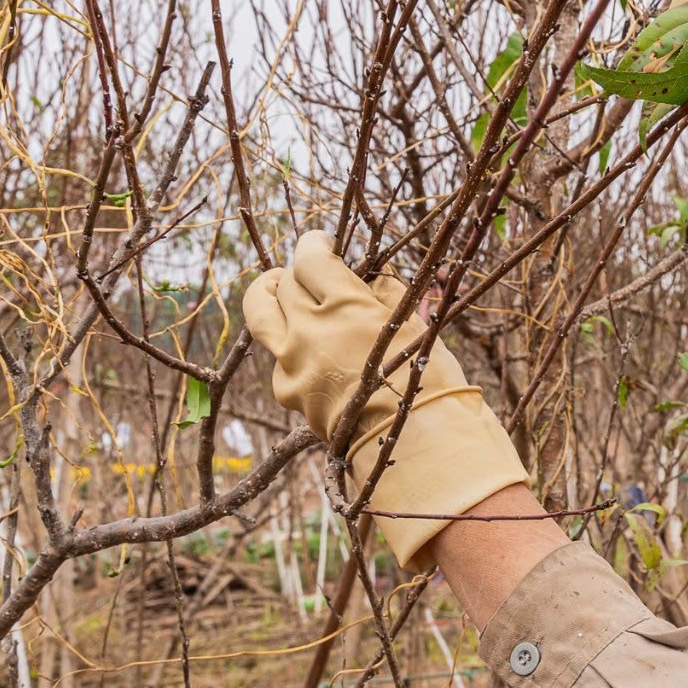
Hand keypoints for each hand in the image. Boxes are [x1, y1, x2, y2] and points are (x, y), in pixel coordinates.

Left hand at [242, 231, 530, 571]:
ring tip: (279, 291)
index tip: (324, 244)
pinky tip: (308, 352)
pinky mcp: (289, 392)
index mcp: (344, 305)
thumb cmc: (428, 380)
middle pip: (283, 282)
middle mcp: (308, 329)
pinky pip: (279, 359)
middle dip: (297, 271)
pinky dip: (289, 348)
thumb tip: (371, 278)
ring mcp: (292, 362)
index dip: (315, 243)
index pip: (310, 257)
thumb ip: (384, 292)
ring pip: (260, 315)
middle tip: (309, 272)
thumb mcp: (415, 324)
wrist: (416, 444)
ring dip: (269, 296)